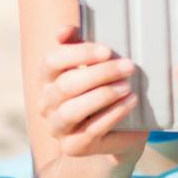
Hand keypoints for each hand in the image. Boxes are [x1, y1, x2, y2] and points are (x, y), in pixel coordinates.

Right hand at [37, 23, 147, 161]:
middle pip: (65, 85)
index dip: (79, 53)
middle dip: (100, 74)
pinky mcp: (73, 147)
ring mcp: (58, 127)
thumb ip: (80, 43)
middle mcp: (47, 103)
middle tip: (129, 66)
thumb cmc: (108, 87)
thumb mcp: (98, 64)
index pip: (52, 61)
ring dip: (103, 95)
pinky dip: (112, 114)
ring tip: (127, 86)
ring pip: (72, 110)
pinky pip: (90, 130)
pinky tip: (130, 102)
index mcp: (49, 78)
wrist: (121, 129)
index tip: (107, 50)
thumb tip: (63, 30)